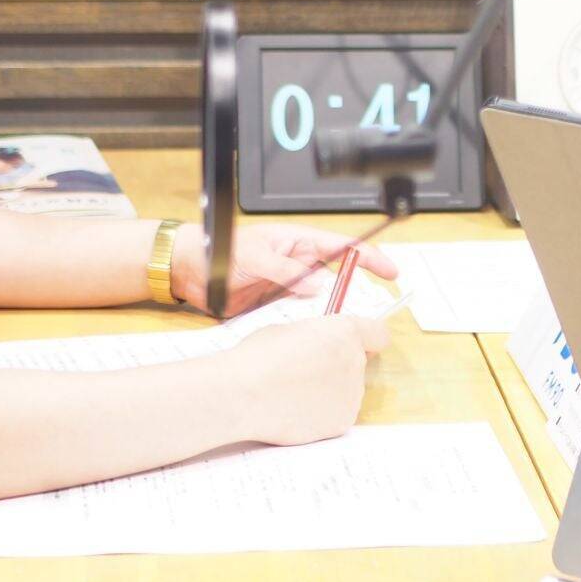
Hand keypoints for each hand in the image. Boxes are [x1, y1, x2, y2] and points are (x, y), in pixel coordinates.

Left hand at [174, 223, 399, 317]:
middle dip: (356, 294)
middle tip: (372, 311)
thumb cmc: (221, 251)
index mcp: (299, 243)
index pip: (343, 247)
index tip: (390, 270)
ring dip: (329, 315)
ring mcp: (289, 288)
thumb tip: (317, 284)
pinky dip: (307, 328)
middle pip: (338, 279)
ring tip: (342, 329)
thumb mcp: (256, 256)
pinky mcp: (276, 308)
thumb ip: (287, 270)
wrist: (190, 272)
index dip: (369, 257)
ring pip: (320, 303)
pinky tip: (312, 338)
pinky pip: (299, 319)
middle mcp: (299, 266)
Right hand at [231, 314, 391, 445]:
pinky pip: (337, 413)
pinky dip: (322, 414)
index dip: (367, 338)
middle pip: (357, 363)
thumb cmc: (258, 357)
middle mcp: (356, 363)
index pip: (378, 334)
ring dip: (330, 391)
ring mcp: (352, 396)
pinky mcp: (342, 422)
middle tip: (305, 371)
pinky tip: (295, 411)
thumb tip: (318, 346)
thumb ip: (315, 337)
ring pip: (347, 390)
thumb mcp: (288, 330)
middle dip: (337, 366)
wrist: (243, 395)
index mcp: (345, 332)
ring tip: (294, 394)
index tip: (356, 344)